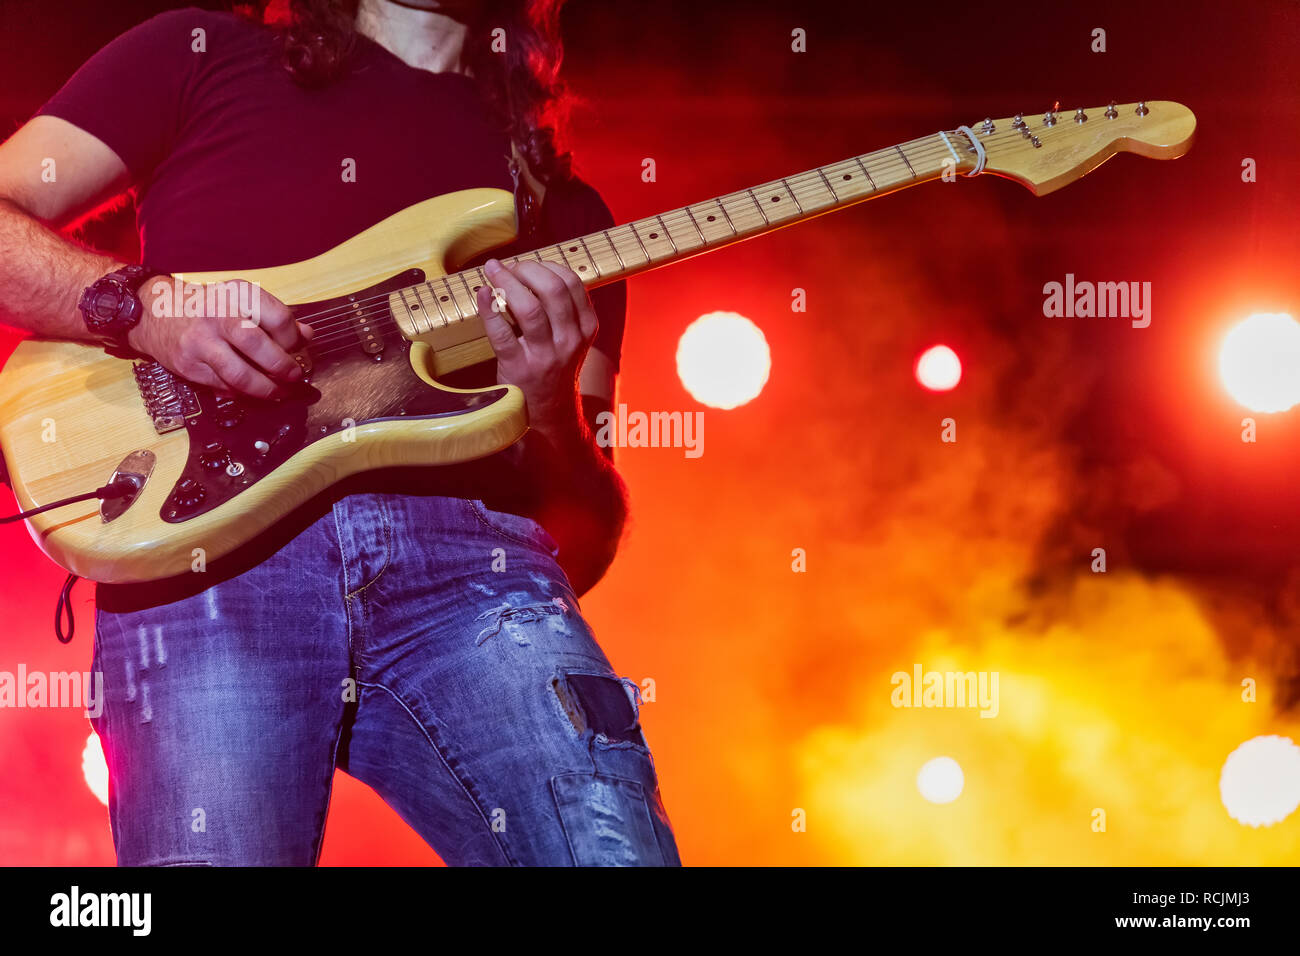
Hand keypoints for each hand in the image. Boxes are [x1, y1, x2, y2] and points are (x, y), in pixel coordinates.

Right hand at [129, 276, 312, 398]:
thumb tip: (306, 336)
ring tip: (280, 391)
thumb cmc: (208, 307)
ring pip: (241, 375)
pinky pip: (224, 387)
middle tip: (294, 376)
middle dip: (283, 368)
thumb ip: (274, 317)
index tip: (297, 348)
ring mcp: (200, 342)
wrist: (155, 312)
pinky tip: (253, 390)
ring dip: (267, 389)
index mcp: (237, 294)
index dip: (293, 339)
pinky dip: (243, 393)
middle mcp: (217, 315)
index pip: (278, 318)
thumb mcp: (241, 300)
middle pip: (259, 347)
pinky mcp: (189, 365)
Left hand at [475, 258, 597, 441]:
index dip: (546, 265)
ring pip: (529, 307)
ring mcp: (545, 355)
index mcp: (585, 328)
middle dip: (527, 268)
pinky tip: (482, 295)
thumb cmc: (555, 369)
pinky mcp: (519, 368)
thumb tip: (533, 269)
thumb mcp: (573, 339)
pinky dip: (488, 308)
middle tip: (509, 266)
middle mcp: (569, 340)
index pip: (572, 282)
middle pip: (552, 289)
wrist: (550, 414)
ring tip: (493, 272)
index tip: (528, 264)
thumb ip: (563, 308)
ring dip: (507, 282)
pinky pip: (501, 332)